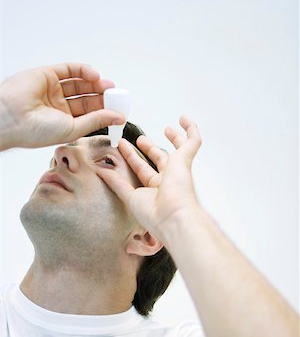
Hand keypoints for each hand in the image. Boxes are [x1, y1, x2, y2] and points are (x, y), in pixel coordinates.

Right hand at [0, 62, 124, 149]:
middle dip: (102, 96)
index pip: (89, 114)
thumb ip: (96, 120)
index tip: (118, 110)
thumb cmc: (37, 131)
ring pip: (80, 83)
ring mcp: (53, 90)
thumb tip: (118, 117)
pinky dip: (83, 71)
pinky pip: (69, 70)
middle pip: (87, 98)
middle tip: (115, 96)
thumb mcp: (73, 128)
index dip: (104, 111)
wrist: (13, 118)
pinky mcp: (47, 75)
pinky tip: (94, 76)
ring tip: (108, 86)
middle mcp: (59, 106)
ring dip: (95, 83)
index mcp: (65, 123)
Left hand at [97, 115, 202, 242]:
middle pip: (158, 159)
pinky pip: (193, 142)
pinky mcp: (185, 160)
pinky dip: (190, 130)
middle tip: (139, 138)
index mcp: (154, 190)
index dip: (131, 158)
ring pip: (178, 150)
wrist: (173, 217)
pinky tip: (184, 119)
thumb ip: (116, 183)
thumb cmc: (154, 214)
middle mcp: (167, 180)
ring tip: (167, 128)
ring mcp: (177, 170)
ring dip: (172, 139)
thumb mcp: (129, 197)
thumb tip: (100, 171)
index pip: (142, 170)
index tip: (120, 146)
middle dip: (149, 148)